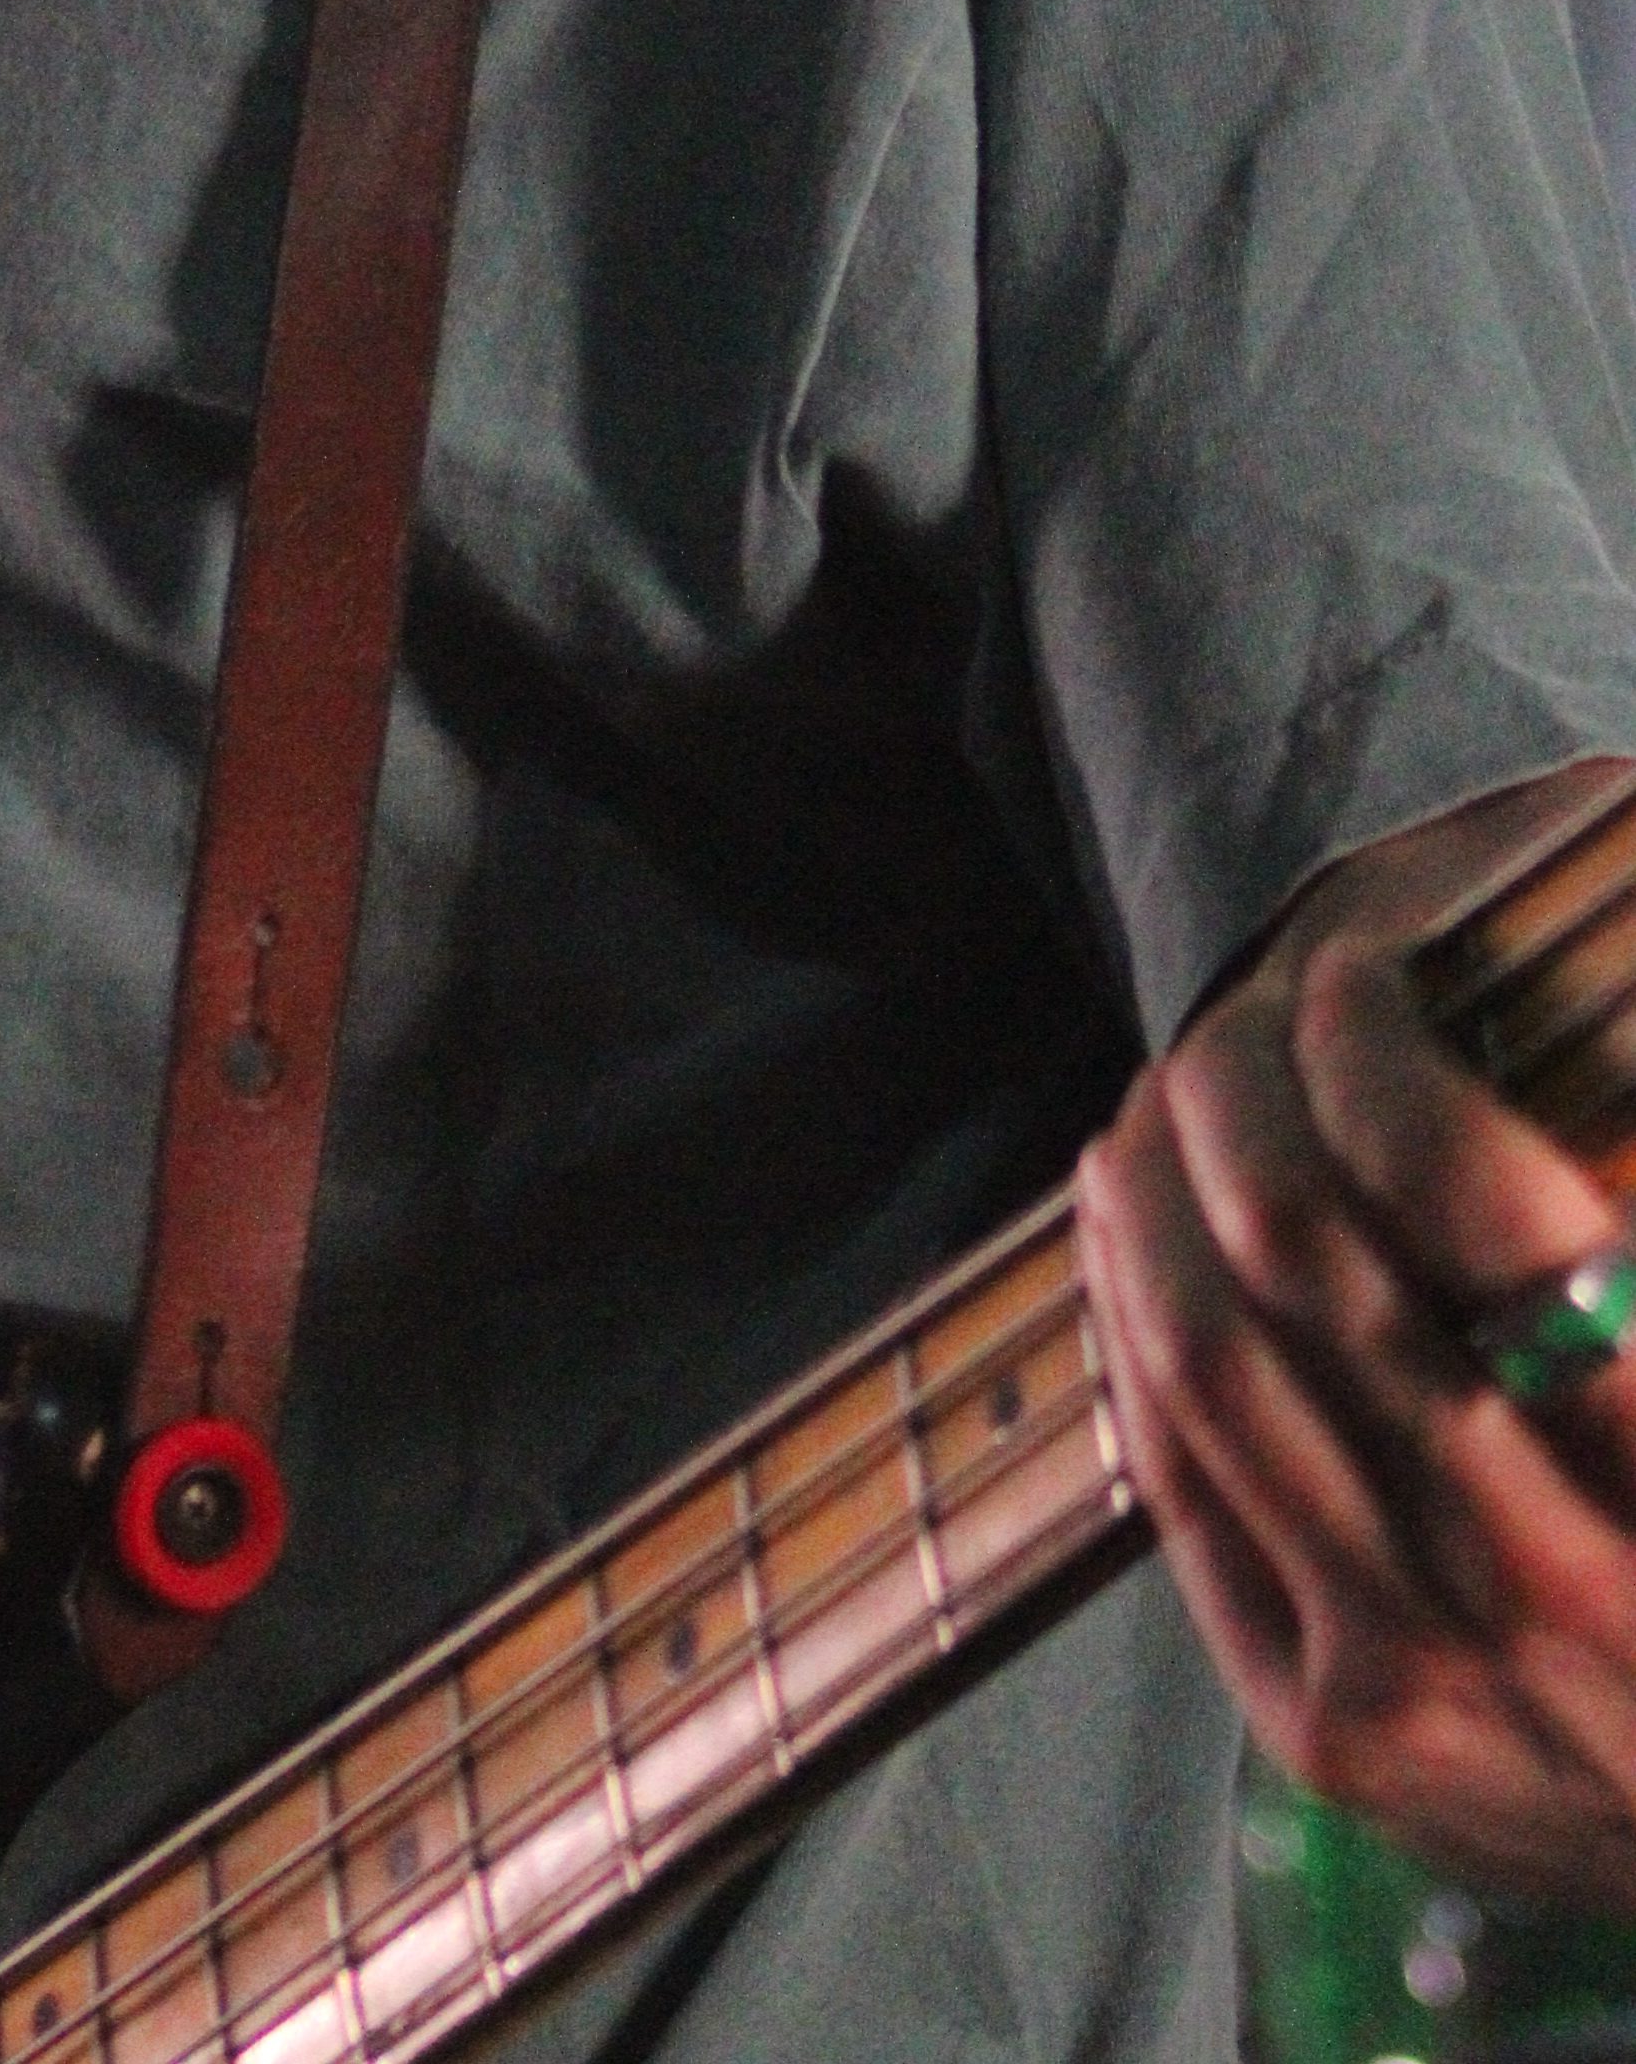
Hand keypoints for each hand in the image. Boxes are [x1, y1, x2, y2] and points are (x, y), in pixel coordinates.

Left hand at [1078, 789, 1635, 1910]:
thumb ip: (1620, 1241)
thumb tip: (1437, 1064)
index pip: (1470, 1198)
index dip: (1376, 1056)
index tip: (1355, 979)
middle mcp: (1542, 1577)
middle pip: (1304, 1255)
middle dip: (1241, 1089)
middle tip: (1237, 1014)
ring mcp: (1413, 1671)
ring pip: (1204, 1358)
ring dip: (1156, 1187)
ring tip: (1164, 1098)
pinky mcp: (1322, 1733)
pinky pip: (1177, 1481)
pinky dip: (1130, 1321)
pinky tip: (1126, 1225)